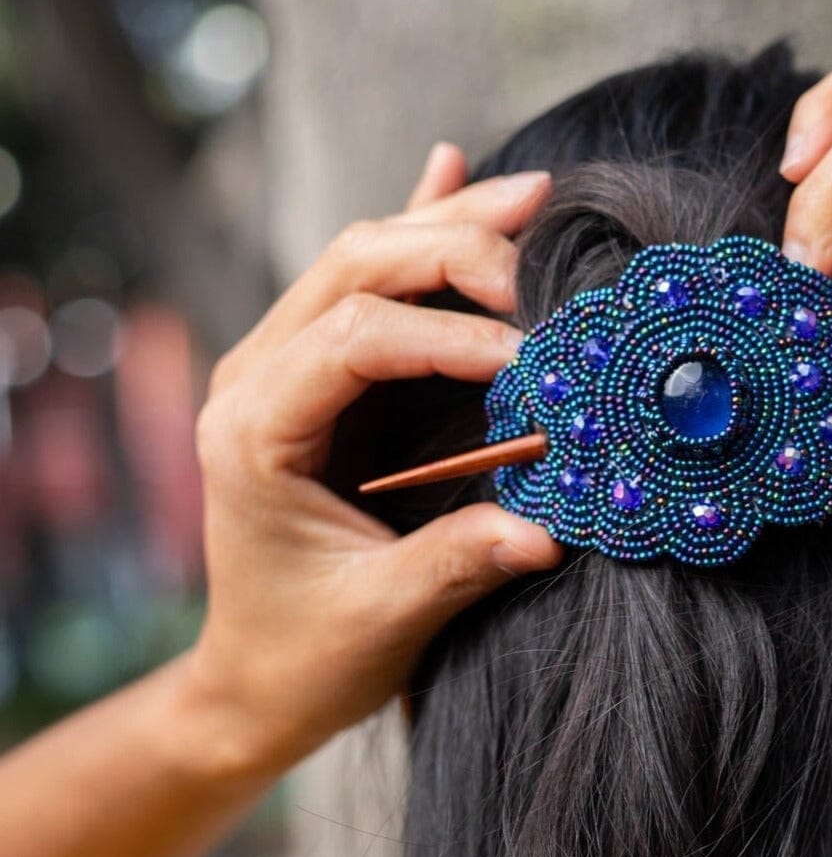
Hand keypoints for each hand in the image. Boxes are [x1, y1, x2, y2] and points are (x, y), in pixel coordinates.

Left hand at [186, 145, 562, 776]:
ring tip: (531, 196)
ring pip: (362, 261)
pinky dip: (416, 238)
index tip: (533, 365)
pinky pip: (367, 289)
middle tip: (544, 257)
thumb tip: (552, 530)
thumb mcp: (383, 617)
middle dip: (452, 249)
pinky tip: (451, 176)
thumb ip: (459, 564)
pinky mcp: (318, 381)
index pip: (357, 337)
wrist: (256, 681)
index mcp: (254, 428)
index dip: (451, 336)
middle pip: (355, 266)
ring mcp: (283, 371)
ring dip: (445, 227)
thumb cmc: (307, 655)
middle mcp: (256, 379)